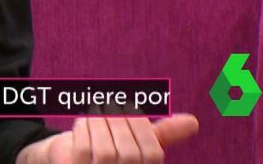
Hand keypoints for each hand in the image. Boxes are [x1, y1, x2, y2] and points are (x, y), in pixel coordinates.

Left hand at [19, 114, 198, 163]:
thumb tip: (193, 121)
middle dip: (121, 123)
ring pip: (107, 151)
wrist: (69, 159)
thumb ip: (162, 134)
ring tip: (96, 110)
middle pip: (130, 154)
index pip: (153, 153)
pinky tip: (82, 122)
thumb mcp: (136, 142)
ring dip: (102, 124)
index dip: (143, 127)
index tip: (129, 107)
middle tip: (110, 104)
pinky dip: (84, 129)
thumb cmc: (107, 150)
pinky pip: (84, 149)